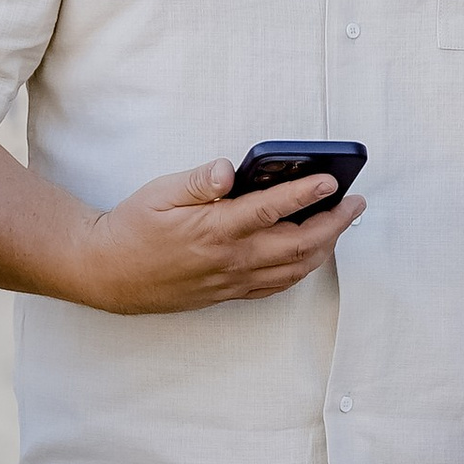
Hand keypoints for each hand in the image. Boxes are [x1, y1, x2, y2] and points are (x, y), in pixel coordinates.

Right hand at [80, 160, 363, 314]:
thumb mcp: (160, 192)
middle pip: (298, 244)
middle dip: (333, 222)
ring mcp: (232, 280)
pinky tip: (312, 253)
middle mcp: (229, 259)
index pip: (271, 210)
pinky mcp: (229, 293)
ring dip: (325, 246)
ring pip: (294, 268)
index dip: (306, 195)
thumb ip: (200, 181)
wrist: (108, 274)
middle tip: (354, 202)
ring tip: (341, 223)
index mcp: (213, 229)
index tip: (332, 181)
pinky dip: (302, 268)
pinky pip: (277, 284)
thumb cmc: (133, 227)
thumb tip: (229, 170)